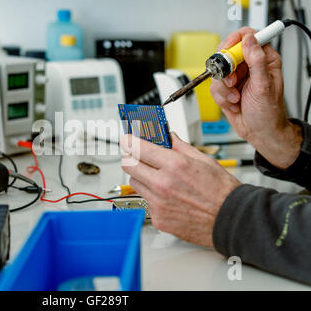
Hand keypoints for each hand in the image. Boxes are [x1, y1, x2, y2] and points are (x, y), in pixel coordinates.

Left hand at [120, 133, 240, 246]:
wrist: (232, 221)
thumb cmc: (222, 192)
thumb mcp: (204, 160)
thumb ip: (180, 147)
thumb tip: (168, 137)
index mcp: (174, 165)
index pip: (138, 147)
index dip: (129, 141)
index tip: (126, 139)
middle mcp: (163, 184)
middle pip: (128, 165)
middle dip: (130, 157)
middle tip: (137, 155)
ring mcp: (158, 203)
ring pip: (134, 183)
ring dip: (140, 176)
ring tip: (156, 176)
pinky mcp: (159, 218)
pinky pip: (146, 202)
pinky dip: (152, 196)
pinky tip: (167, 195)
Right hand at [210, 27, 301, 169]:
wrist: (259, 132)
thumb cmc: (268, 112)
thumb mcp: (264, 85)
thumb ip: (257, 60)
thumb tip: (249, 40)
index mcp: (264, 59)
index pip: (247, 36)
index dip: (234, 41)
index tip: (228, 52)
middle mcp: (249, 66)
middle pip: (227, 53)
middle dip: (226, 71)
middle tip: (232, 82)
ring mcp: (237, 77)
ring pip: (218, 72)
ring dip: (224, 88)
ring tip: (235, 98)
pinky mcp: (226, 88)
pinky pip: (214, 86)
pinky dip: (221, 97)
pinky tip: (233, 103)